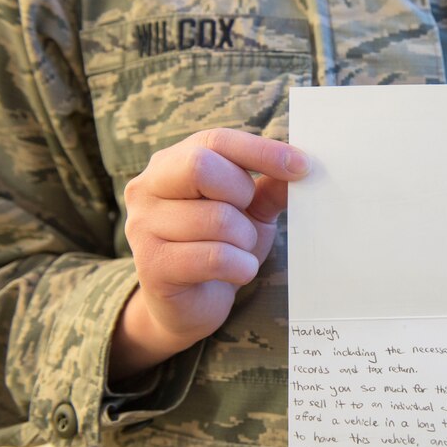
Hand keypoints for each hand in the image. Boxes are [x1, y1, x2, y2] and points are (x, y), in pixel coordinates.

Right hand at [111, 128, 310, 379]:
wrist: (189, 305)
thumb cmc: (218, 247)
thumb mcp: (249, 212)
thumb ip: (270, 187)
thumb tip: (303, 165)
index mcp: (169, 164)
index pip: (215, 141)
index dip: (260, 151)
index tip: (302, 165)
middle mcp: (146, 189)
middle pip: (200, 167)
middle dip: (241, 193)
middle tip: (248, 216)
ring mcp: (144, 228)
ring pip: (217, 219)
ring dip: (245, 239)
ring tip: (239, 250)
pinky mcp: (153, 266)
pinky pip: (215, 257)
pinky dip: (241, 266)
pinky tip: (238, 270)